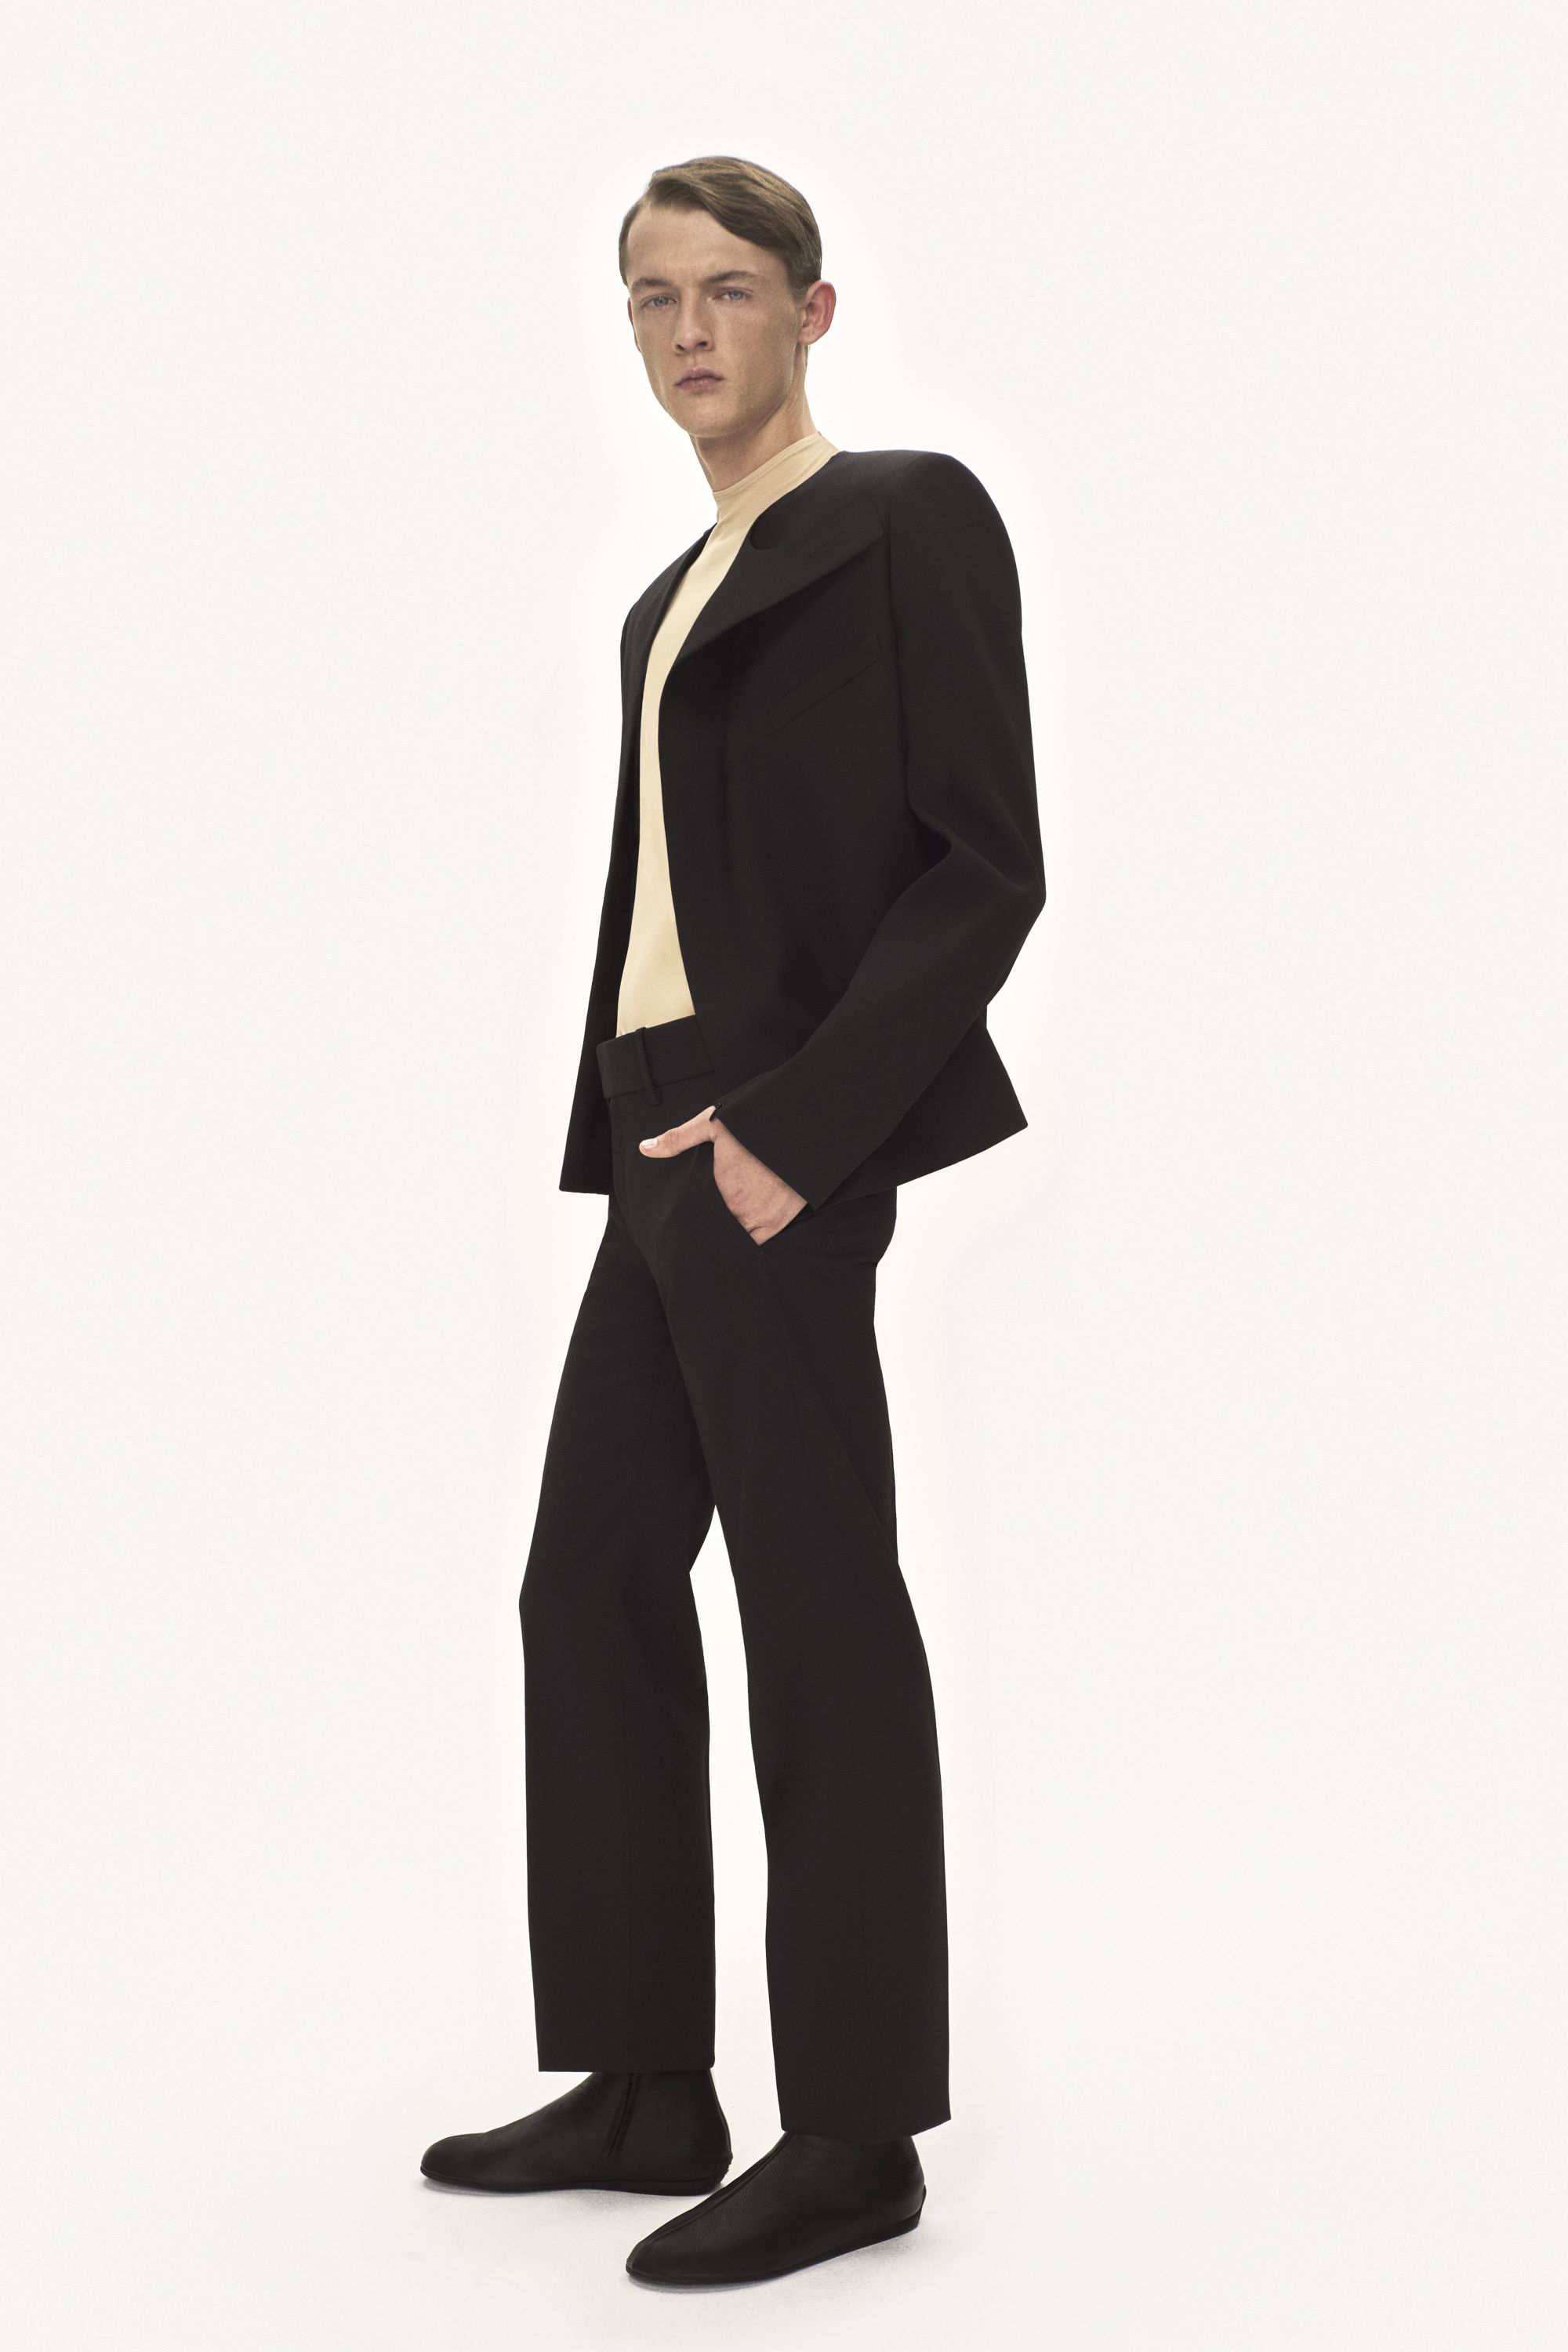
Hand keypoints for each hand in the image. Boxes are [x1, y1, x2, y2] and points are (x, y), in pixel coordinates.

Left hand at [638, 1105, 807, 1244]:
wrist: (802, 1126)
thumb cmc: (755, 1125)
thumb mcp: (713, 1124)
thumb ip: (678, 1139)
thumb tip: (645, 1148)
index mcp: (722, 1194)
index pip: (701, 1220)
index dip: (695, 1223)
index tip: (690, 1224)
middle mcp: (741, 1212)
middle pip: (720, 1232)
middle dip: (712, 1229)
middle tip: (707, 1225)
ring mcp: (764, 1218)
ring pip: (740, 1239)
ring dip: (733, 1235)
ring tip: (725, 1229)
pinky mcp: (783, 1219)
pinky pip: (761, 1241)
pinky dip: (753, 1237)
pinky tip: (746, 1229)